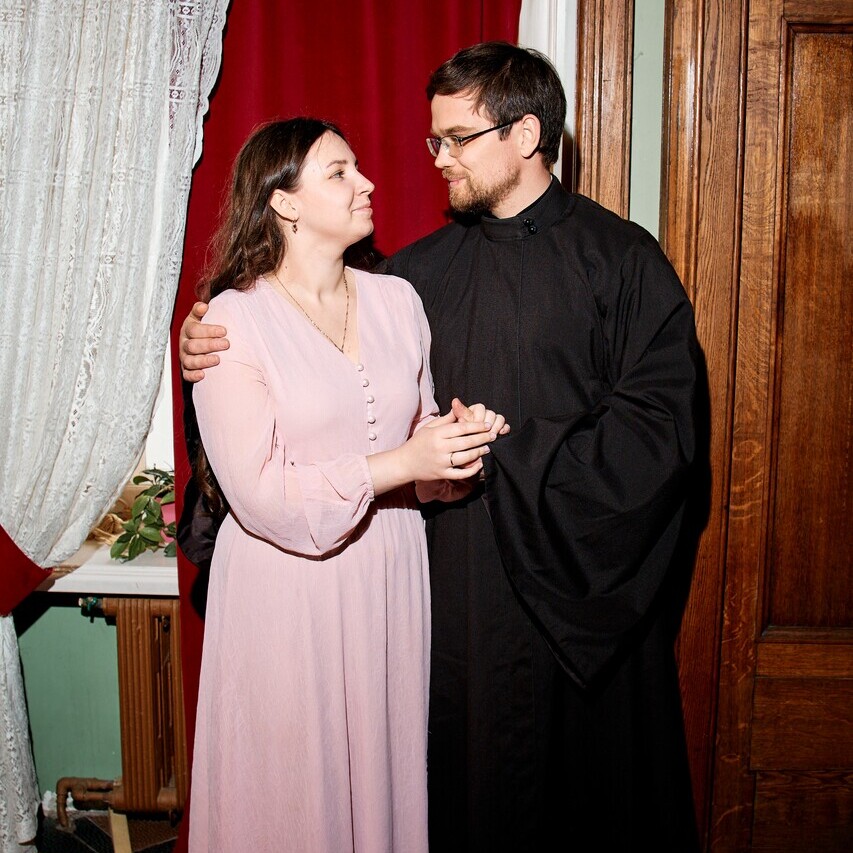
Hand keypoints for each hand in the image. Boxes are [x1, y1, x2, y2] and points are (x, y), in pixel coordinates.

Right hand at [180, 301, 229, 381]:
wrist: (203, 342)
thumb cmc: (206, 330)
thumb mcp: (202, 318)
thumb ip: (200, 311)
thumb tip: (203, 306)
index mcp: (188, 329)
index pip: (194, 330)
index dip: (208, 330)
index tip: (224, 331)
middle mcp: (184, 344)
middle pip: (192, 345)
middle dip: (210, 345)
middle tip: (226, 344)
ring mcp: (185, 358)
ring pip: (189, 361)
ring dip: (203, 360)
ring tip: (217, 359)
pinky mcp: (187, 370)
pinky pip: (187, 375)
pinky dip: (193, 376)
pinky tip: (203, 375)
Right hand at [367, 411, 496, 494]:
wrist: (405, 463)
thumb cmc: (418, 442)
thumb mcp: (430, 427)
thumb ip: (446, 419)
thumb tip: (459, 407)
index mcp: (437, 434)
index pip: (460, 428)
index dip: (476, 426)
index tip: (487, 425)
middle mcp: (439, 448)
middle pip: (466, 442)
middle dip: (482, 439)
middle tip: (493, 436)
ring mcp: (441, 462)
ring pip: (465, 457)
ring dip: (479, 452)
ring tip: (488, 448)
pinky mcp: (442, 474)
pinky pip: (460, 473)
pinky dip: (472, 470)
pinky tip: (480, 464)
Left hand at [451, 398, 510, 439]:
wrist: (468, 445)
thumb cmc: (463, 432)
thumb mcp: (459, 422)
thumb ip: (459, 413)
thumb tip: (455, 401)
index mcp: (474, 410)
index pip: (480, 408)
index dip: (478, 417)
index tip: (474, 424)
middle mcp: (485, 413)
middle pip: (491, 413)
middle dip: (487, 424)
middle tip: (482, 433)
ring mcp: (493, 420)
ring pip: (499, 418)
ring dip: (496, 427)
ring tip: (490, 436)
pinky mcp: (501, 428)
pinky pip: (506, 425)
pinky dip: (504, 429)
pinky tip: (500, 433)